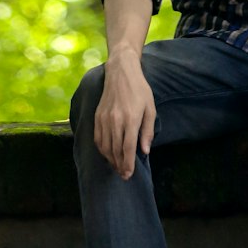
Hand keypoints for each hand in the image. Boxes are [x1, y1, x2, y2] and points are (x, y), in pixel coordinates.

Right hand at [94, 46, 156, 178]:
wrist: (121, 72)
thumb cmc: (140, 90)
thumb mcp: (150, 108)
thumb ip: (147, 131)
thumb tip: (145, 151)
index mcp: (131, 119)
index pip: (127, 148)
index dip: (128, 164)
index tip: (129, 174)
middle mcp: (116, 120)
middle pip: (116, 150)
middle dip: (120, 165)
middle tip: (124, 175)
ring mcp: (104, 119)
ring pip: (105, 146)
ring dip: (111, 160)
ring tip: (117, 167)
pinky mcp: (97, 116)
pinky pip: (98, 138)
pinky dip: (102, 149)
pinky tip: (107, 154)